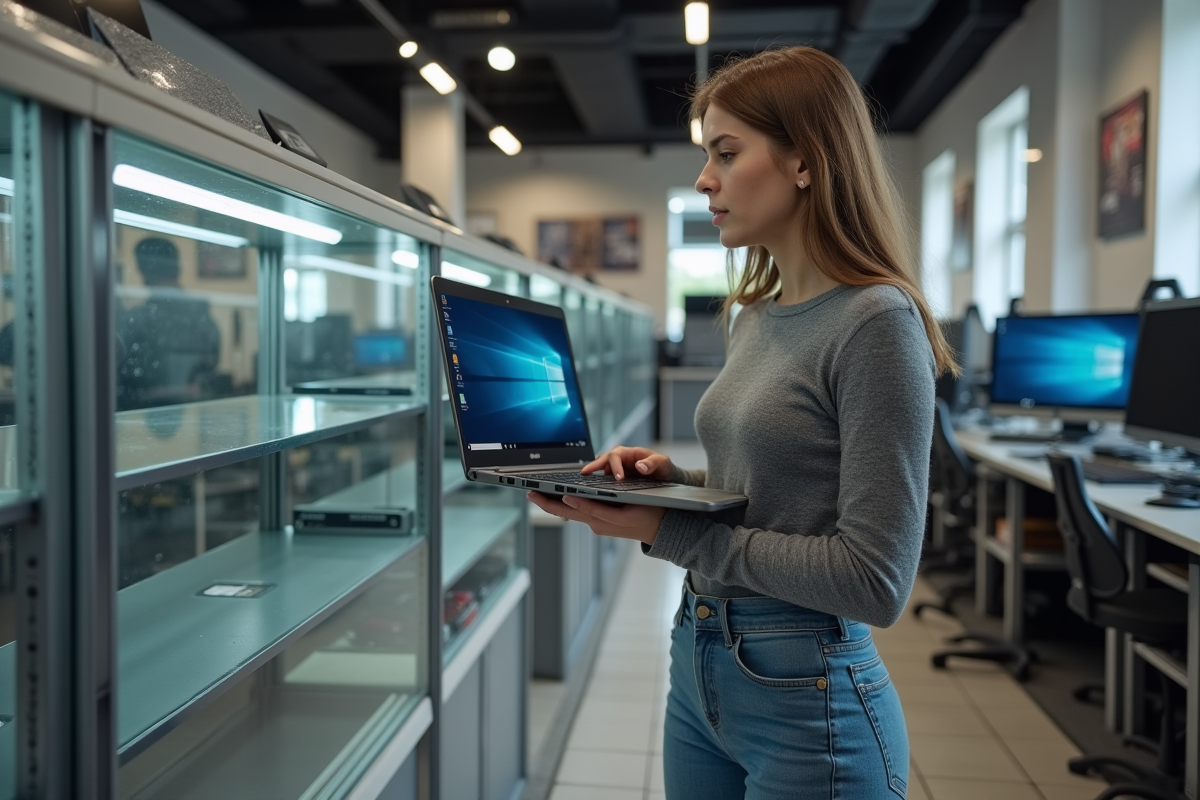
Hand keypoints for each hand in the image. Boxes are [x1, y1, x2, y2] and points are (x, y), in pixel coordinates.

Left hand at [527, 491, 665, 545]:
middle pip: (565, 512)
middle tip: (530, 493)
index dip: (550, 501)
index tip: (535, 493)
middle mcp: (596, 523)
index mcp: (599, 521)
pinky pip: (583, 512)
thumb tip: (570, 499)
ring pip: (573, 512)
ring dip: (556, 503)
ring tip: (540, 493)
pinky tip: (562, 498)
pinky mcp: (604, 520)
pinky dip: (570, 505)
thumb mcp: (622, 512)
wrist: (664, 528)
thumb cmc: (647, 515)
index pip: (568, 510)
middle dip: (546, 502)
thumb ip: (595, 508)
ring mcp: (599, 523)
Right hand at [582, 446, 674, 481]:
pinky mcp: (615, 482)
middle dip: (593, 467)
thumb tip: (640, 466)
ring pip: (601, 473)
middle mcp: (619, 461)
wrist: (667, 479)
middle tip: (585, 474)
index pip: (615, 456)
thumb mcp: (663, 463)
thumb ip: (654, 463)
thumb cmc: (664, 468)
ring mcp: (616, 471)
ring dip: (593, 478)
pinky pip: (604, 483)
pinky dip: (598, 487)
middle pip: (602, 461)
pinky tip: (592, 495)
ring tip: (584, 486)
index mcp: (628, 453)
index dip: (615, 467)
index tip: (619, 478)